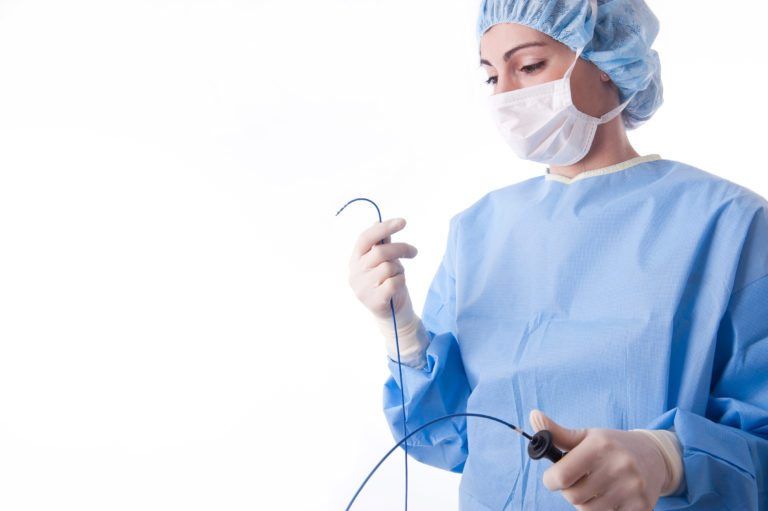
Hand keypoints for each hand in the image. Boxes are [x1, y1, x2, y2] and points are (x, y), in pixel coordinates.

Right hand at [348, 217, 418, 322]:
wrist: (393, 315)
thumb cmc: (388, 282)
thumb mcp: (384, 260)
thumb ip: (381, 243)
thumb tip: (378, 221)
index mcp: (355, 259)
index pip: (365, 238)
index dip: (383, 228)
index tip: (403, 222)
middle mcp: (355, 273)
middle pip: (380, 252)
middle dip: (401, 249)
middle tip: (414, 252)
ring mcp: (362, 288)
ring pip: (388, 267)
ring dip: (400, 269)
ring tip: (399, 276)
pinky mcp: (374, 301)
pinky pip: (394, 282)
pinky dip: (401, 281)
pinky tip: (398, 287)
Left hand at [530, 410, 667, 510]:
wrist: (654, 456)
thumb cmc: (612, 445)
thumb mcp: (587, 436)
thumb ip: (558, 433)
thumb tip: (534, 416)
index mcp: (599, 446)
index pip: (561, 476)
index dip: (551, 480)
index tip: (554, 478)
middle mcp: (618, 467)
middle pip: (573, 497)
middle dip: (570, 491)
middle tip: (580, 481)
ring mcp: (632, 489)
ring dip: (586, 503)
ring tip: (596, 489)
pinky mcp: (641, 507)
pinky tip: (611, 497)